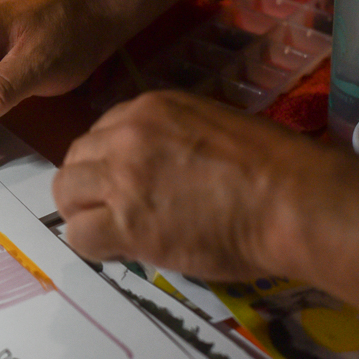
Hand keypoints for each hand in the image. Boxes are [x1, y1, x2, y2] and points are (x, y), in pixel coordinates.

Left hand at [52, 91, 323, 279]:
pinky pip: (79, 234)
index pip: (100, 132)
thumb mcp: (212, 128)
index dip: (107, 163)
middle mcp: (127, 135)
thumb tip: (157, 171)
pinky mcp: (125, 222)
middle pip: (75, 160)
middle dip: (87, 187)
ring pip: (66, 193)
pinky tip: (119, 251)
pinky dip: (93, 247)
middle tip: (111, 212)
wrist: (292, 199)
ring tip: (111, 233)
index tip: (125, 185)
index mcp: (150, 107)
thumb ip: (172, 140)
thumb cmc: (273, 167)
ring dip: (82, 214)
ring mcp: (122, 177)